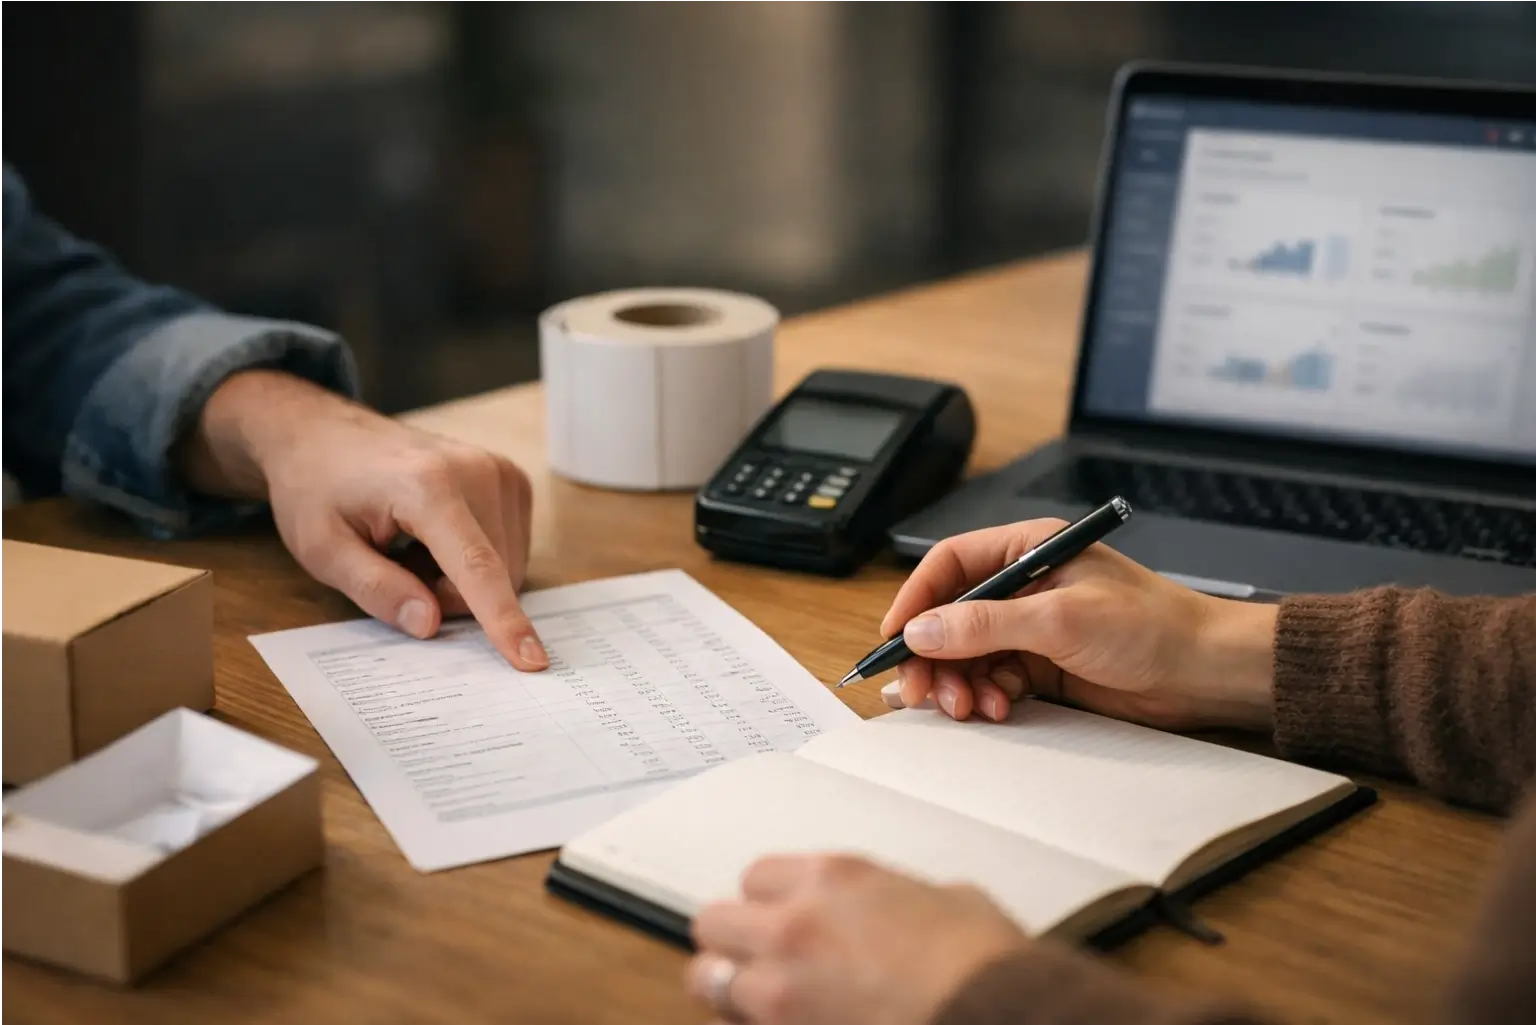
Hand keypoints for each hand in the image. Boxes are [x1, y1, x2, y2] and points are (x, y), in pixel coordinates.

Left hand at [179, 371, 545, 668]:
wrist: (324, 435)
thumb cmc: (318, 489)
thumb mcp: (323, 548)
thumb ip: (376, 589)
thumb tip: (431, 624)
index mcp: (427, 486)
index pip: (476, 566)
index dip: (503, 620)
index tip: (531, 661)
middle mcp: (476, 471)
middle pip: (495, 574)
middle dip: (452, 596)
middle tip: (399, 571)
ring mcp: (499, 470)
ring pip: (509, 566)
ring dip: (465, 579)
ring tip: (414, 549)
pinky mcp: (510, 477)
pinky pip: (511, 547)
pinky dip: (477, 559)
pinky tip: (437, 539)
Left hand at [688, 854, 1025, 1024]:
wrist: (999, 1017)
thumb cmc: (987, 967)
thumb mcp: (953, 901)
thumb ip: (905, 898)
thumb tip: (915, 910)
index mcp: (833, 879)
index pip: (757, 877)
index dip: (769, 903)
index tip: (780, 919)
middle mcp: (794, 926)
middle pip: (713, 923)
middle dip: (732, 943)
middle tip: (755, 962)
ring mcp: (781, 990)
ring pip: (708, 982)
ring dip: (730, 991)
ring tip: (756, 1005)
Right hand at [879, 519, 1276, 730]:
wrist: (1207, 672)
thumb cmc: (1153, 626)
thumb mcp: (1060, 619)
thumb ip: (986, 624)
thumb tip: (923, 631)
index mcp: (1029, 550)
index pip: (950, 565)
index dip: (916, 599)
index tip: (894, 637)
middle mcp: (1026, 585)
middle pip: (951, 616)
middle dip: (932, 655)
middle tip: (921, 690)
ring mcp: (1033, 628)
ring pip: (968, 654)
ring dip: (959, 682)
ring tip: (967, 707)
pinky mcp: (1045, 666)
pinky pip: (994, 680)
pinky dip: (987, 697)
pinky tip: (998, 709)